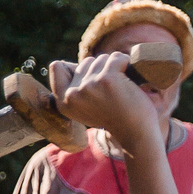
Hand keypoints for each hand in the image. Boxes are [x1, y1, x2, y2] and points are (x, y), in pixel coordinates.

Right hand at [48, 53, 163, 154]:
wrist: (136, 135)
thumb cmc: (115, 119)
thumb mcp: (84, 109)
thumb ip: (73, 90)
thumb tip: (62, 63)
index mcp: (63, 102)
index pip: (57, 66)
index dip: (76, 68)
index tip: (93, 84)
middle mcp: (72, 94)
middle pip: (85, 62)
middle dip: (101, 70)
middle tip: (113, 92)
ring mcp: (88, 85)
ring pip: (101, 59)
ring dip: (115, 68)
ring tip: (122, 88)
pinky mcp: (107, 79)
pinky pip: (117, 58)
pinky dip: (126, 64)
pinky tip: (130, 78)